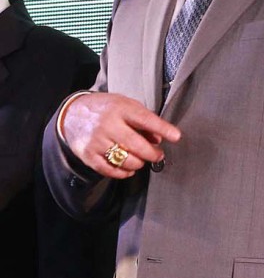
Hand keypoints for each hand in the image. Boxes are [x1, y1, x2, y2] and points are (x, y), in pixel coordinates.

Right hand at [62, 92, 181, 178]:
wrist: (72, 114)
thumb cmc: (106, 109)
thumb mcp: (127, 105)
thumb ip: (145, 120)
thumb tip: (160, 138)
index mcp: (120, 109)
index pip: (145, 119)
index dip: (163, 128)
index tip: (176, 137)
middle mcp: (108, 124)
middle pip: (135, 144)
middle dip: (152, 153)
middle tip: (159, 155)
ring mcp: (96, 141)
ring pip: (124, 159)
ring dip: (139, 163)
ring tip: (143, 159)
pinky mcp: (88, 155)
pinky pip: (109, 170)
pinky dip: (123, 172)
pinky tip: (130, 168)